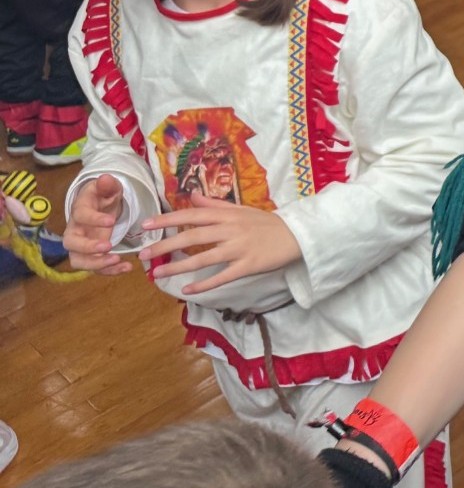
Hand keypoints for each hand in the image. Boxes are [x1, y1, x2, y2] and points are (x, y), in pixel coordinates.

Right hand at [62, 174, 133, 275]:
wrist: (101, 207)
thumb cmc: (103, 196)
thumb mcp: (108, 188)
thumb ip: (107, 185)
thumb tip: (105, 178)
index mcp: (79, 211)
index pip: (80, 216)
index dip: (93, 219)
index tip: (111, 221)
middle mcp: (75, 231)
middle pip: (71, 244)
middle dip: (88, 248)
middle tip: (108, 247)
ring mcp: (81, 246)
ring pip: (79, 261)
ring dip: (97, 264)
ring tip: (118, 261)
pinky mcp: (91, 256)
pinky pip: (95, 268)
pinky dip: (109, 271)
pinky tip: (127, 268)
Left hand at [140, 194, 302, 295]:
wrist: (295, 235)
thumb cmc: (266, 223)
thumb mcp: (241, 209)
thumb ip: (215, 205)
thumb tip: (192, 196)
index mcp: (227, 214)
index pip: (192, 215)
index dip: (168, 219)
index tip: (146, 225)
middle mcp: (230, 229)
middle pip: (192, 236)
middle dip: (165, 245)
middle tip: (143, 254)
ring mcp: (238, 248)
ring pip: (203, 258)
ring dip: (178, 266)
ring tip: (157, 273)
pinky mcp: (247, 265)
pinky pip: (222, 276)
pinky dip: (204, 284)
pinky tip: (187, 291)